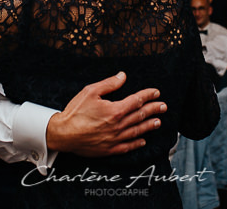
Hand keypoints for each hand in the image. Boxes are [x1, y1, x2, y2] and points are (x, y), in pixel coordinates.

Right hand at [46, 72, 166, 156]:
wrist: (63, 134)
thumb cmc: (75, 112)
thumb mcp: (90, 91)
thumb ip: (109, 84)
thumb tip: (123, 76)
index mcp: (115, 110)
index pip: (137, 101)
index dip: (148, 95)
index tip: (156, 92)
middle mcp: (118, 125)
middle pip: (140, 116)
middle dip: (154, 110)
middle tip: (164, 106)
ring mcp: (115, 139)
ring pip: (137, 131)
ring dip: (149, 126)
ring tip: (158, 122)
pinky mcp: (109, 149)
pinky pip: (128, 147)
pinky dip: (137, 143)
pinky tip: (143, 140)